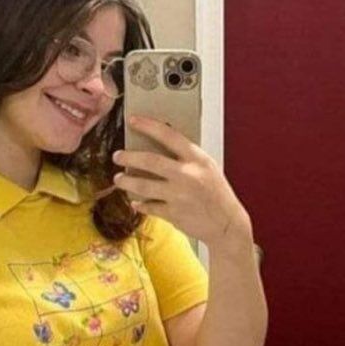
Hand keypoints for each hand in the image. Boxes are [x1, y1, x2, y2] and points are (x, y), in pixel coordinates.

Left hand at [112, 115, 253, 248]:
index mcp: (197, 159)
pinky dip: (140, 204)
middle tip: (118, 156)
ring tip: (119, 179)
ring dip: (127, 182)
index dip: (148, 126)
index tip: (133, 121)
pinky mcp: (173, 214)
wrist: (226, 224)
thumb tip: (158, 147)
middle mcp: (187, 175)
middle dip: (129, 157)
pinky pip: (149, 207)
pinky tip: (135, 201)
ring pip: (143, 186)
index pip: (169, 136)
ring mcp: (178, 196)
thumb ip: (186, 158)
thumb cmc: (217, 194)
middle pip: (150, 161)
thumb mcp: (208, 167)